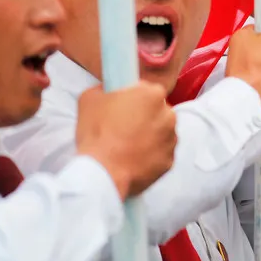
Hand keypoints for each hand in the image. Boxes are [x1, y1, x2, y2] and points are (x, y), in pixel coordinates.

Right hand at [76, 82, 176, 198]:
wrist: (102, 172)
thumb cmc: (96, 133)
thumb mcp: (90, 98)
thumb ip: (105, 88)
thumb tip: (108, 89)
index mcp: (152, 94)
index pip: (147, 90)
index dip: (133, 98)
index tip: (123, 107)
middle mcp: (168, 114)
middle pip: (157, 111)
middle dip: (143, 117)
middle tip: (122, 127)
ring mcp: (170, 139)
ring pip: (161, 132)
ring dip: (149, 136)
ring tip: (126, 145)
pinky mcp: (169, 161)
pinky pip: (160, 154)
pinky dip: (150, 155)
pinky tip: (132, 158)